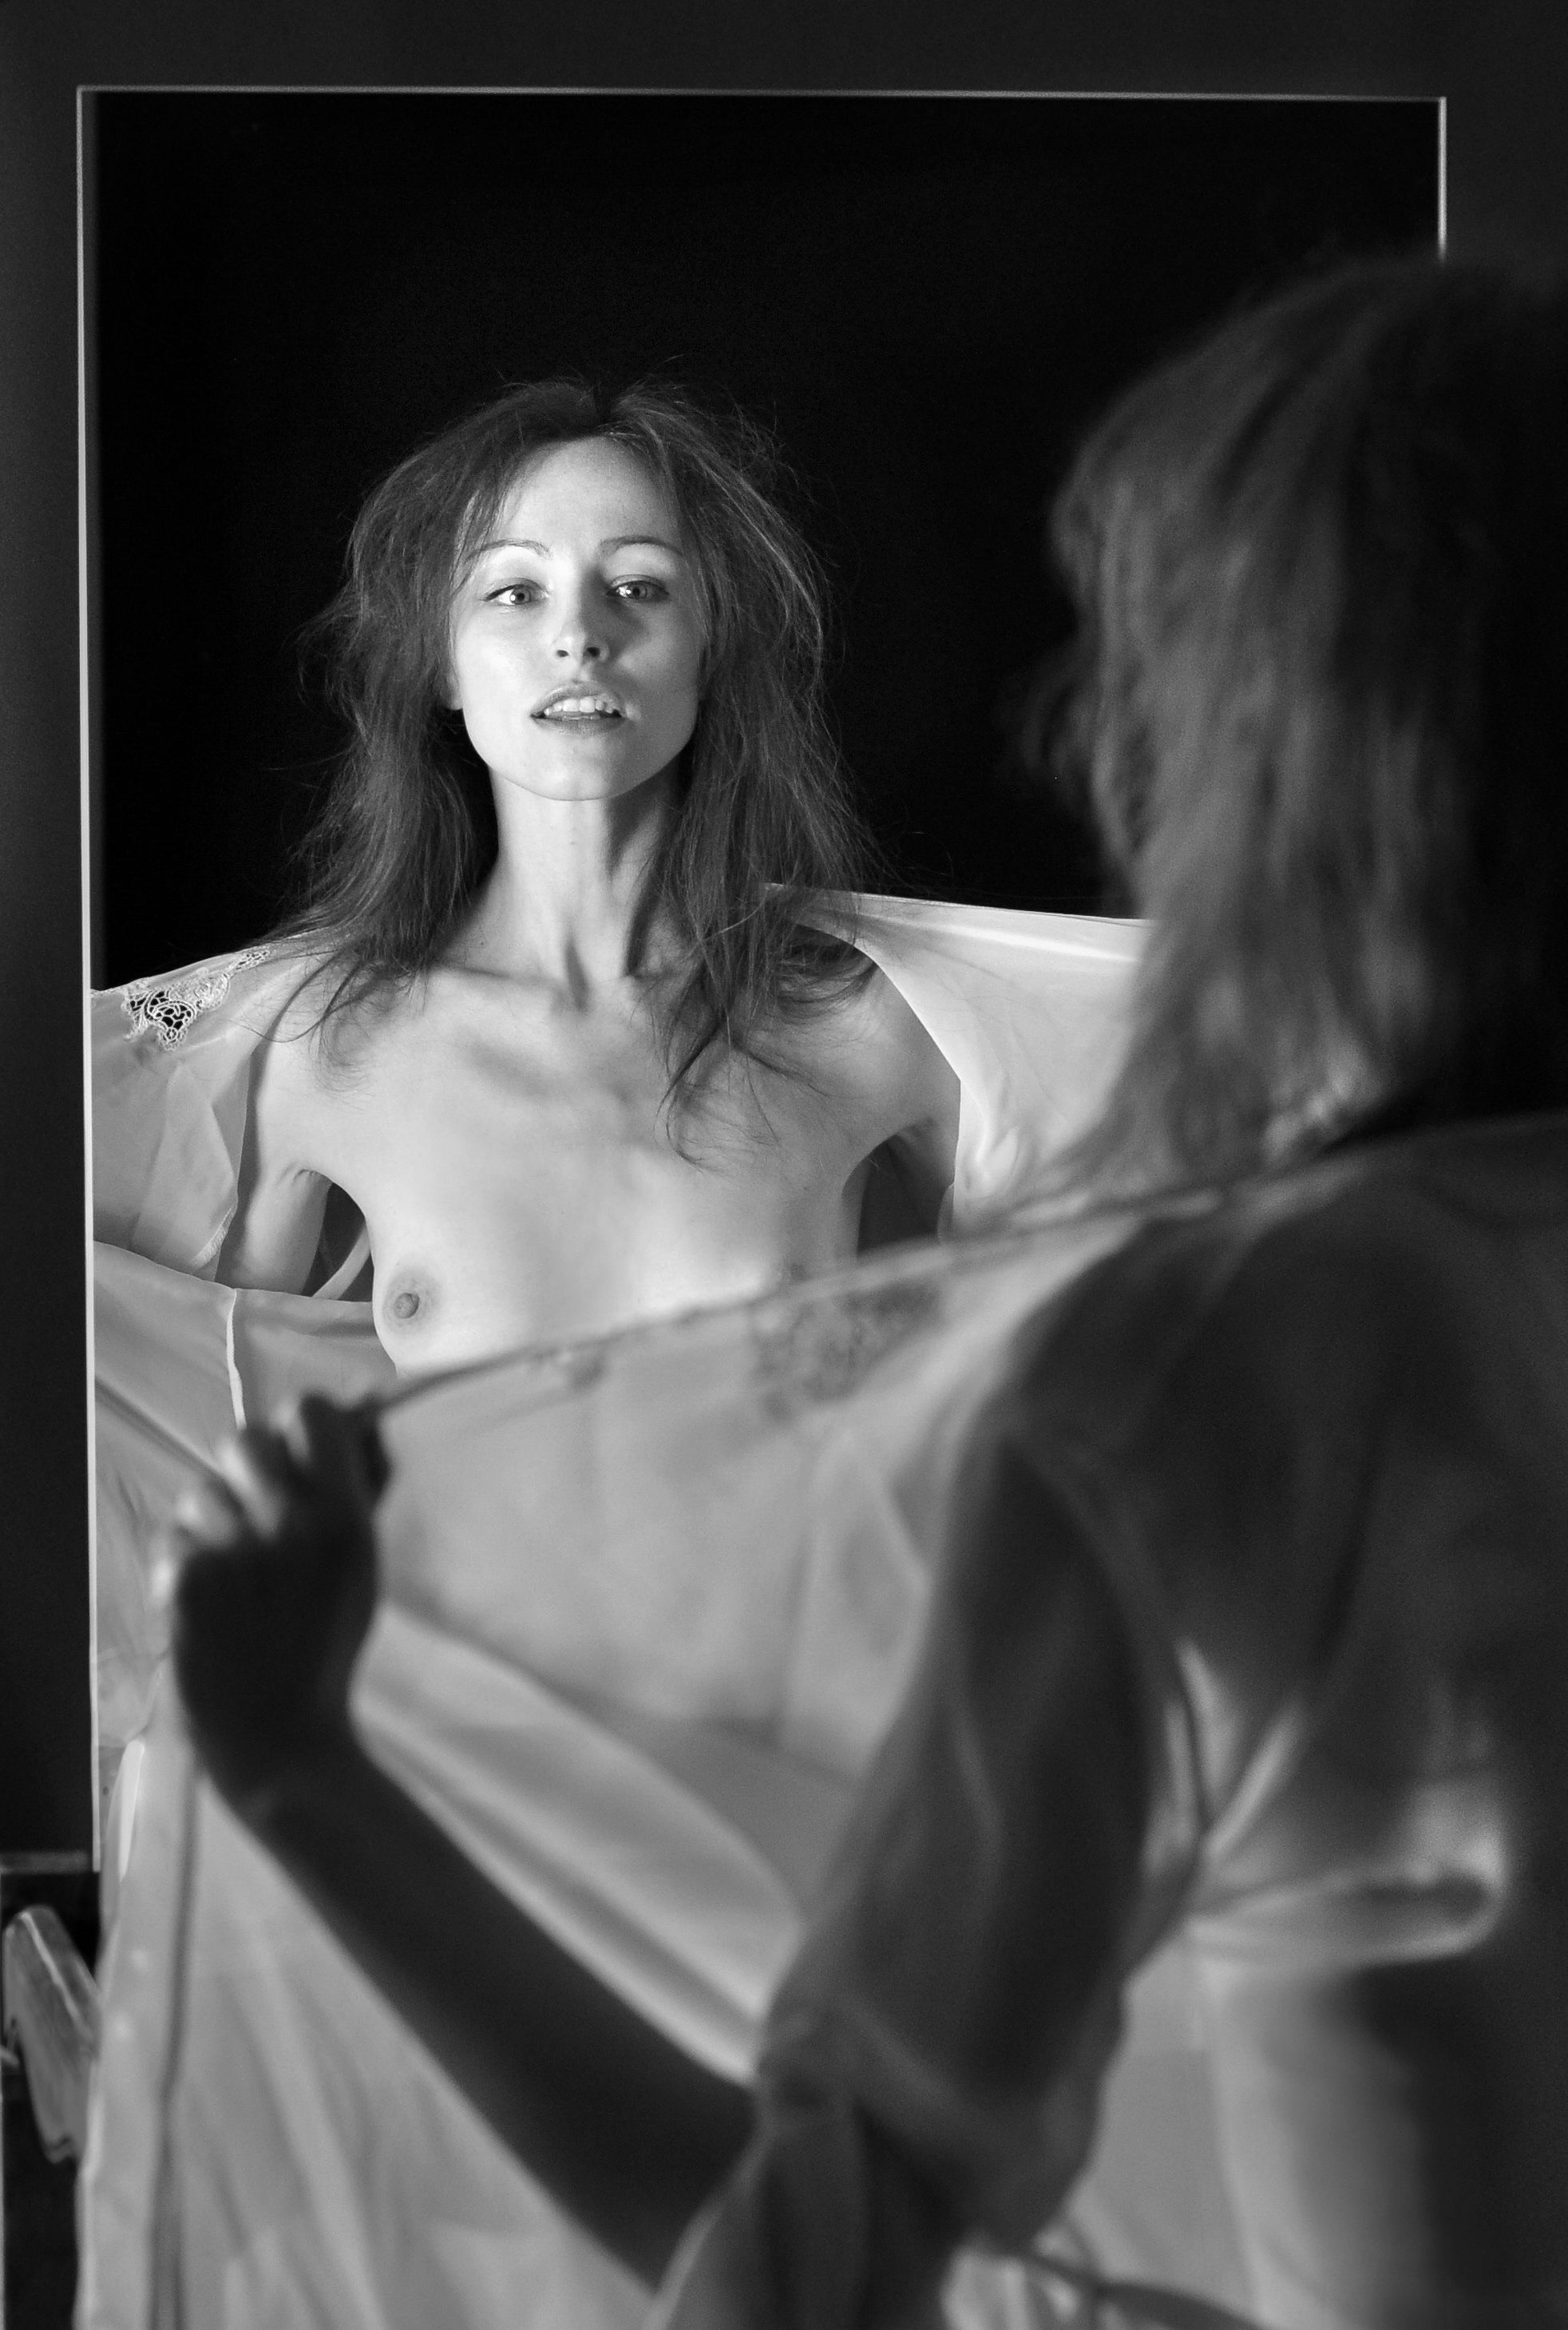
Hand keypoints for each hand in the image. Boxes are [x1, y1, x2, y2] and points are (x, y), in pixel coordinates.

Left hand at [156, 1396, 387, 1817]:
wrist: (278, 1738)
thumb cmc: (324, 1650)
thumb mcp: (364, 1568)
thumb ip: (356, 1492)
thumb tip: (356, 1416)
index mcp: (346, 1518)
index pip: (308, 1413)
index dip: (299, 1426)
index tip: (301, 1453)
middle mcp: (292, 1525)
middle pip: (244, 1439)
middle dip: (247, 1470)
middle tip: (257, 1511)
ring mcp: (235, 1552)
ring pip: (200, 1490)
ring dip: (212, 1521)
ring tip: (234, 1571)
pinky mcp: (186, 1581)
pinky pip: (173, 1537)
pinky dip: (185, 1563)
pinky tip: (209, 1601)